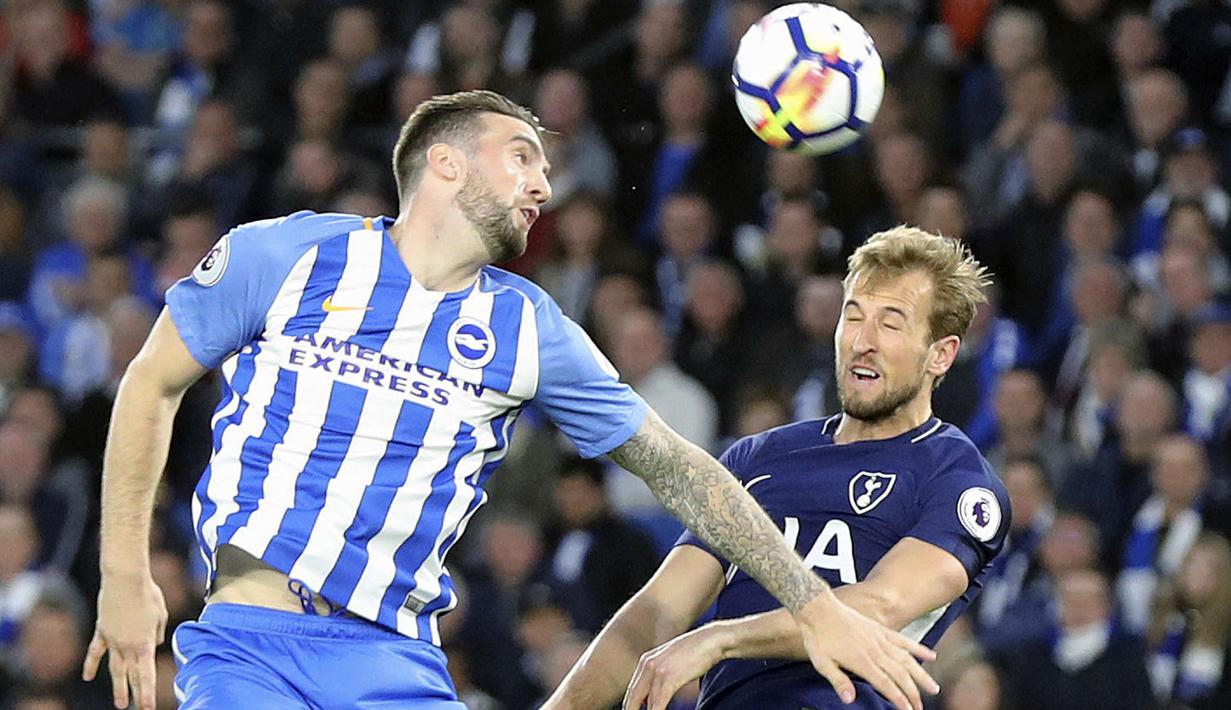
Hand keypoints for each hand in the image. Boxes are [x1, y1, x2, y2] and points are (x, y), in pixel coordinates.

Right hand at [83, 572, 168, 709]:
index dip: (147, 692)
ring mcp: (112, 640)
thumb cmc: (148, 594)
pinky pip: (95, 652)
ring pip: (114, 669)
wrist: (125, 580)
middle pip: (131, 676)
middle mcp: (128, 646)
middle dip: (135, 695)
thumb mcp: (161, 614)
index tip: (148, 707)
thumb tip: (154, 644)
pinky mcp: (101, 632)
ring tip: (120, 704)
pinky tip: (88, 677)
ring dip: (118, 687)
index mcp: (145, 643)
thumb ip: (158, 632)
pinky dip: (91, 665)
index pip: (146, 674)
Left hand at [623, 626, 722, 709]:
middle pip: (632, 699)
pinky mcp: (669, 678)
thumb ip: (659, 678)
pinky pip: (657, 704)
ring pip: (645, 704)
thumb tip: (651, 698)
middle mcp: (647, 665)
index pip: (632, 692)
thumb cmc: (696, 652)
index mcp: (645, 661)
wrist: (712, 639)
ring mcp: (657, 671)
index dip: (631, 706)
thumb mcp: (671, 663)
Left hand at [795, 591, 938, 709]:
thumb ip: (839, 681)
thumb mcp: (822, 663)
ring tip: (934, 688)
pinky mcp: (881, 630)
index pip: (886, 684)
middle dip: (913, 693)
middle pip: (900, 675)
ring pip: (907, 659)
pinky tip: (931, 656)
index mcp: (862, 661)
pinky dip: (918, 648)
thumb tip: (849, 700)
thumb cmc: (818, 637)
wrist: (819, 608)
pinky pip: (904, 640)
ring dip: (922, 675)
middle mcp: (875, 650)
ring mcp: (880, 639)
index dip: (899, 699)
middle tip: (921, 707)